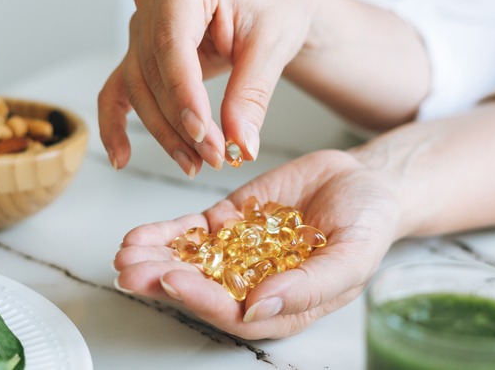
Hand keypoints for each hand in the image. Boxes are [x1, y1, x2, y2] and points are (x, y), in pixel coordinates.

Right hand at [98, 0, 318, 176]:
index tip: (202, 132)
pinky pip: (120, 88)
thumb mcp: (273, 46)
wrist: (275, 2)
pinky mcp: (142, 49)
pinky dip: (116, 123)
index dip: (183, 93)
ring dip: (165, 131)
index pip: (172, 42)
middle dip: (181, 121)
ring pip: (139, 87)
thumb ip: (251, 95)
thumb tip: (241, 144)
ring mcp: (143, 22)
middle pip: (153, 70)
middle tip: (213, 156)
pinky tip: (122, 157)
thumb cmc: (276, 7)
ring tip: (195, 162)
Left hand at [113, 149, 399, 338]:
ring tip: (126, 254)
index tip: (174, 281)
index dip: (202, 300)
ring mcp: (239, 252)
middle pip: (202, 290)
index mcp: (283, 304)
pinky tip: (140, 236)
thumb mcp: (352, 256)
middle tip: (131, 272)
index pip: (235, 313)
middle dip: (163, 281)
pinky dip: (166, 233)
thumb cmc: (369, 224)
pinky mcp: (230, 222)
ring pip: (190, 261)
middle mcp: (255, 284)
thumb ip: (309, 286)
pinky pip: (193, 232)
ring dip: (155, 259)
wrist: (365, 181)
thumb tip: (259, 309)